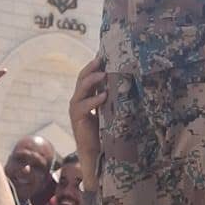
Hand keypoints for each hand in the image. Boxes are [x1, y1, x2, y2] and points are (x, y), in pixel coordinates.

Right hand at [69, 57, 105, 188]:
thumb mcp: (110, 108)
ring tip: (103, 74)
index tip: (104, 53)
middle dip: (91, 67)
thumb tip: (129, 81)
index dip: (94, 64)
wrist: (96, 151)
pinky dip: (94, 100)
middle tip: (101, 58)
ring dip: (92, 80)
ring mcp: (76, 108)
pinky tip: (104, 96)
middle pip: (82, 78)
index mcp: (86, 95)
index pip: (88, 75)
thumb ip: (113, 96)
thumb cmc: (106, 129)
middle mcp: (79, 99)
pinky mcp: (77, 118)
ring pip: (81, 89)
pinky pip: (83, 106)